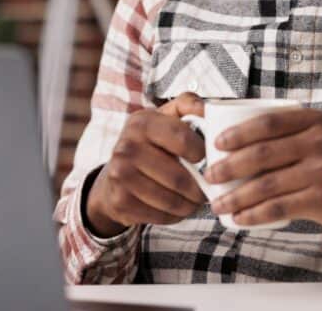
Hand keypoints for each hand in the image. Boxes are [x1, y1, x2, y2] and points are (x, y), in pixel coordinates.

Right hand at [86, 93, 206, 237]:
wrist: (113, 175)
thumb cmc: (149, 144)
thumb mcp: (164, 118)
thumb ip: (187, 105)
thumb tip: (208, 108)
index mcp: (142, 122)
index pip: (182, 138)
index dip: (201, 152)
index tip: (205, 158)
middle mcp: (127, 147)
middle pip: (179, 178)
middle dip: (199, 188)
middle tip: (206, 189)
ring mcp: (120, 176)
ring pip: (171, 201)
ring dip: (189, 205)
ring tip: (194, 200)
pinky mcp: (120, 202)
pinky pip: (160, 216)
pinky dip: (174, 216)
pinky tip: (176, 208)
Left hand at [205, 107, 321, 245]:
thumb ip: (290, 135)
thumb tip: (236, 143)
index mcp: (314, 121)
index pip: (267, 122)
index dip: (237, 132)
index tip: (216, 144)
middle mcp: (319, 141)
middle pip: (262, 152)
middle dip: (228, 166)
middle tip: (209, 176)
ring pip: (266, 183)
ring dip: (236, 195)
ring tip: (217, 203)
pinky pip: (279, 207)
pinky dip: (254, 214)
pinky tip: (239, 218)